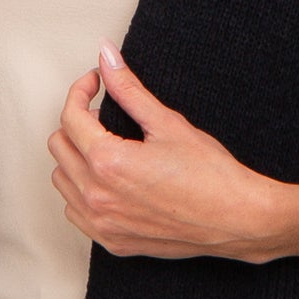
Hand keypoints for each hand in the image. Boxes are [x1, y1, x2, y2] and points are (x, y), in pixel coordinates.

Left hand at [46, 42, 280, 262]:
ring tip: (107, 147)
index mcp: (108, 162)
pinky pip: (75, 212)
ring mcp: (103, 223)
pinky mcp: (112, 241)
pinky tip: (107, 182)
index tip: (96, 83)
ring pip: (62, 180)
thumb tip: (106, 57)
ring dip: (76, 157)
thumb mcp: (168, 123)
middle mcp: (97, 196)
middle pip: (59, 146)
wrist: (238, 219)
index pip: (71, 117)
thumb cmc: (211, 174)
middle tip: (105, 115)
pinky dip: (82, 192)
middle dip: (77, 122)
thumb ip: (129, 89)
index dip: (82, 91)